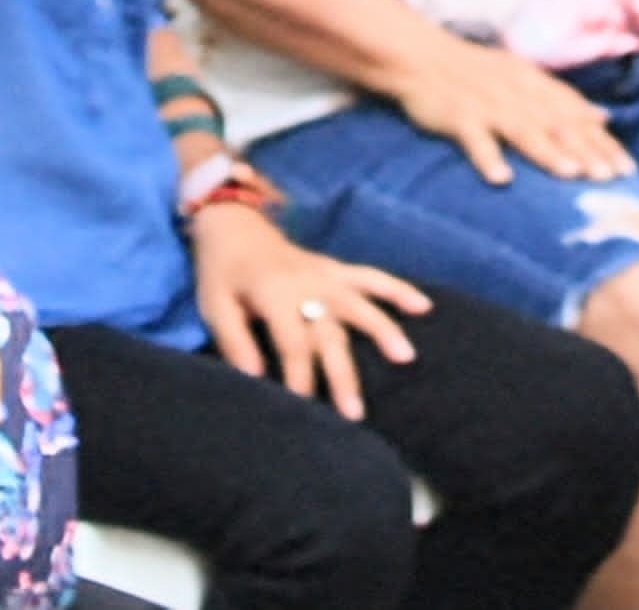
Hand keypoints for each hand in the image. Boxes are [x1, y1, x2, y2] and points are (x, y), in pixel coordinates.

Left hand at [186, 203, 427, 419]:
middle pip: (330, 334)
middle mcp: (306, 284)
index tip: (306, 410)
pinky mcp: (335, 270)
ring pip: (359, 305)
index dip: (300, 378)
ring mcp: (325, 275)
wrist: (234, 225)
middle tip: (355, 413)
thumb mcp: (214, 306)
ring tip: (406, 357)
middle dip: (342, 374)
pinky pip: (370, 277)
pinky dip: (397, 289)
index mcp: (274, 294)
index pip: (293, 343)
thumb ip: (235, 341)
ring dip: (382, 329)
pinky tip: (423, 306)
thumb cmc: (221, 272)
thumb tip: (255, 379)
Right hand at [374, 32, 633, 185]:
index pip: (576, 114)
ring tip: (570, 174)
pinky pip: (475, 138)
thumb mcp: (523, 78)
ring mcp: (487, 103)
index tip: (627, 169)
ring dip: (547, 151)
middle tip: (610, 179)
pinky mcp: (458, 115)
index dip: (602, 141)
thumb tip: (604, 116)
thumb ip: (562, 98)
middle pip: (557, 123)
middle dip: (585, 150)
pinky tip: (502, 179)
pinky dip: (488, 157)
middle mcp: (516, 91)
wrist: (421, 56)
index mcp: (534, 83)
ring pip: (523, 128)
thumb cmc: (476, 72)